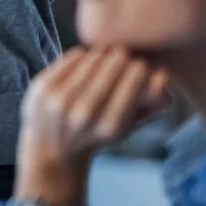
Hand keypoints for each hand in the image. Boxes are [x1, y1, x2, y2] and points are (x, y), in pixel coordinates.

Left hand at [14, 46, 170, 205]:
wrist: (51, 150)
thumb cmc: (96, 136)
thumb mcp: (127, 128)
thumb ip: (151, 106)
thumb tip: (163, 77)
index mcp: (111, 125)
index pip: (136, 76)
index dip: (141, 66)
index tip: (139, 67)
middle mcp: (84, 112)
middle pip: (114, 62)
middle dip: (123, 58)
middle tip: (123, 59)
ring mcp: (60, 99)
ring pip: (93, 56)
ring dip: (103, 55)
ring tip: (105, 61)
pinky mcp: (42, 87)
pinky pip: (72, 56)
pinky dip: (84, 55)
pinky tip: (86, 63)